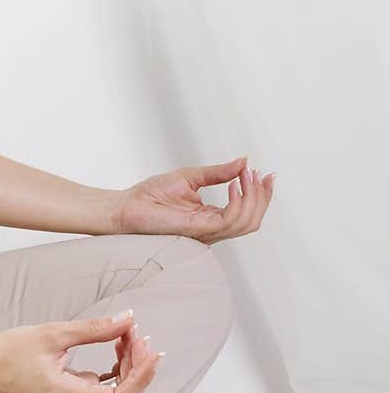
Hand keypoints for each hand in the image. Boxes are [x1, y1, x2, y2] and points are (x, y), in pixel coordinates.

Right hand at [0, 310, 161, 392]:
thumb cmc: (10, 351)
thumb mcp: (53, 334)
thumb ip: (94, 329)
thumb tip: (127, 319)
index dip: (142, 375)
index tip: (152, 350)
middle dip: (138, 366)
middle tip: (137, 334)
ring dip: (128, 366)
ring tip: (127, 335)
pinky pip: (103, 389)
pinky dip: (115, 370)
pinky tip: (116, 348)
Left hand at [114, 156, 274, 245]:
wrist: (126, 206)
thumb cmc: (151, 195)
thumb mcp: (191, 176)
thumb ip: (218, 172)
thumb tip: (243, 161)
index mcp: (211, 218)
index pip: (247, 213)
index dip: (262, 195)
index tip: (266, 174)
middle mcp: (212, 228)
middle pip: (252, 220)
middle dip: (262, 196)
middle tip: (258, 173)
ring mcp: (206, 231)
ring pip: (245, 223)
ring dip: (253, 197)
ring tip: (247, 175)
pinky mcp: (197, 229)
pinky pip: (228, 221)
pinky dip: (237, 202)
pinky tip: (234, 184)